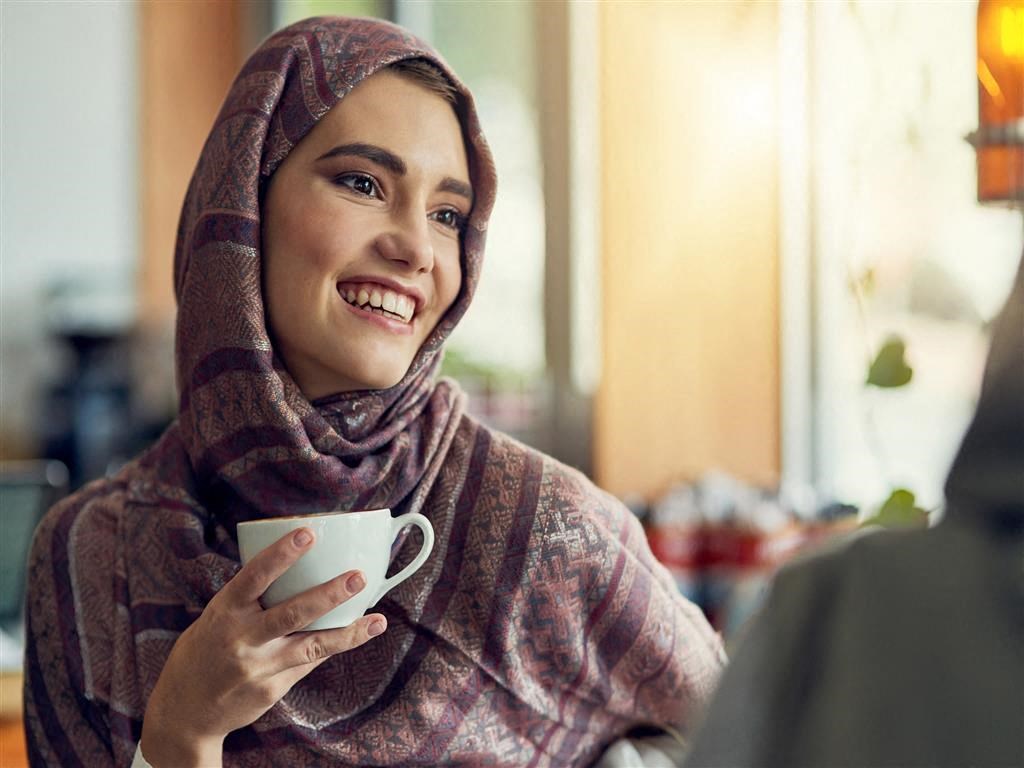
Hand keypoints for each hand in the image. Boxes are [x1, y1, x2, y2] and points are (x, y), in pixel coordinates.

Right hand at [139, 527, 385, 766]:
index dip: (281, 554)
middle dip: (328, 595)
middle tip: (358, 577)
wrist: (184, 712)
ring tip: (377, 620)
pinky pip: (308, 663)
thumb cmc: (205, 651)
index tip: (308, 533)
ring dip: (347, 632)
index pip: (254, 576)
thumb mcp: (216, 618)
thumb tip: (300, 569)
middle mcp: (241, 639)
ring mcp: (258, 668)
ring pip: (311, 646)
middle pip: (292, 613)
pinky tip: (359, 633)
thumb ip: (251, 600)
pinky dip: (334, 646)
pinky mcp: (272, 689)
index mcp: (224, 611)